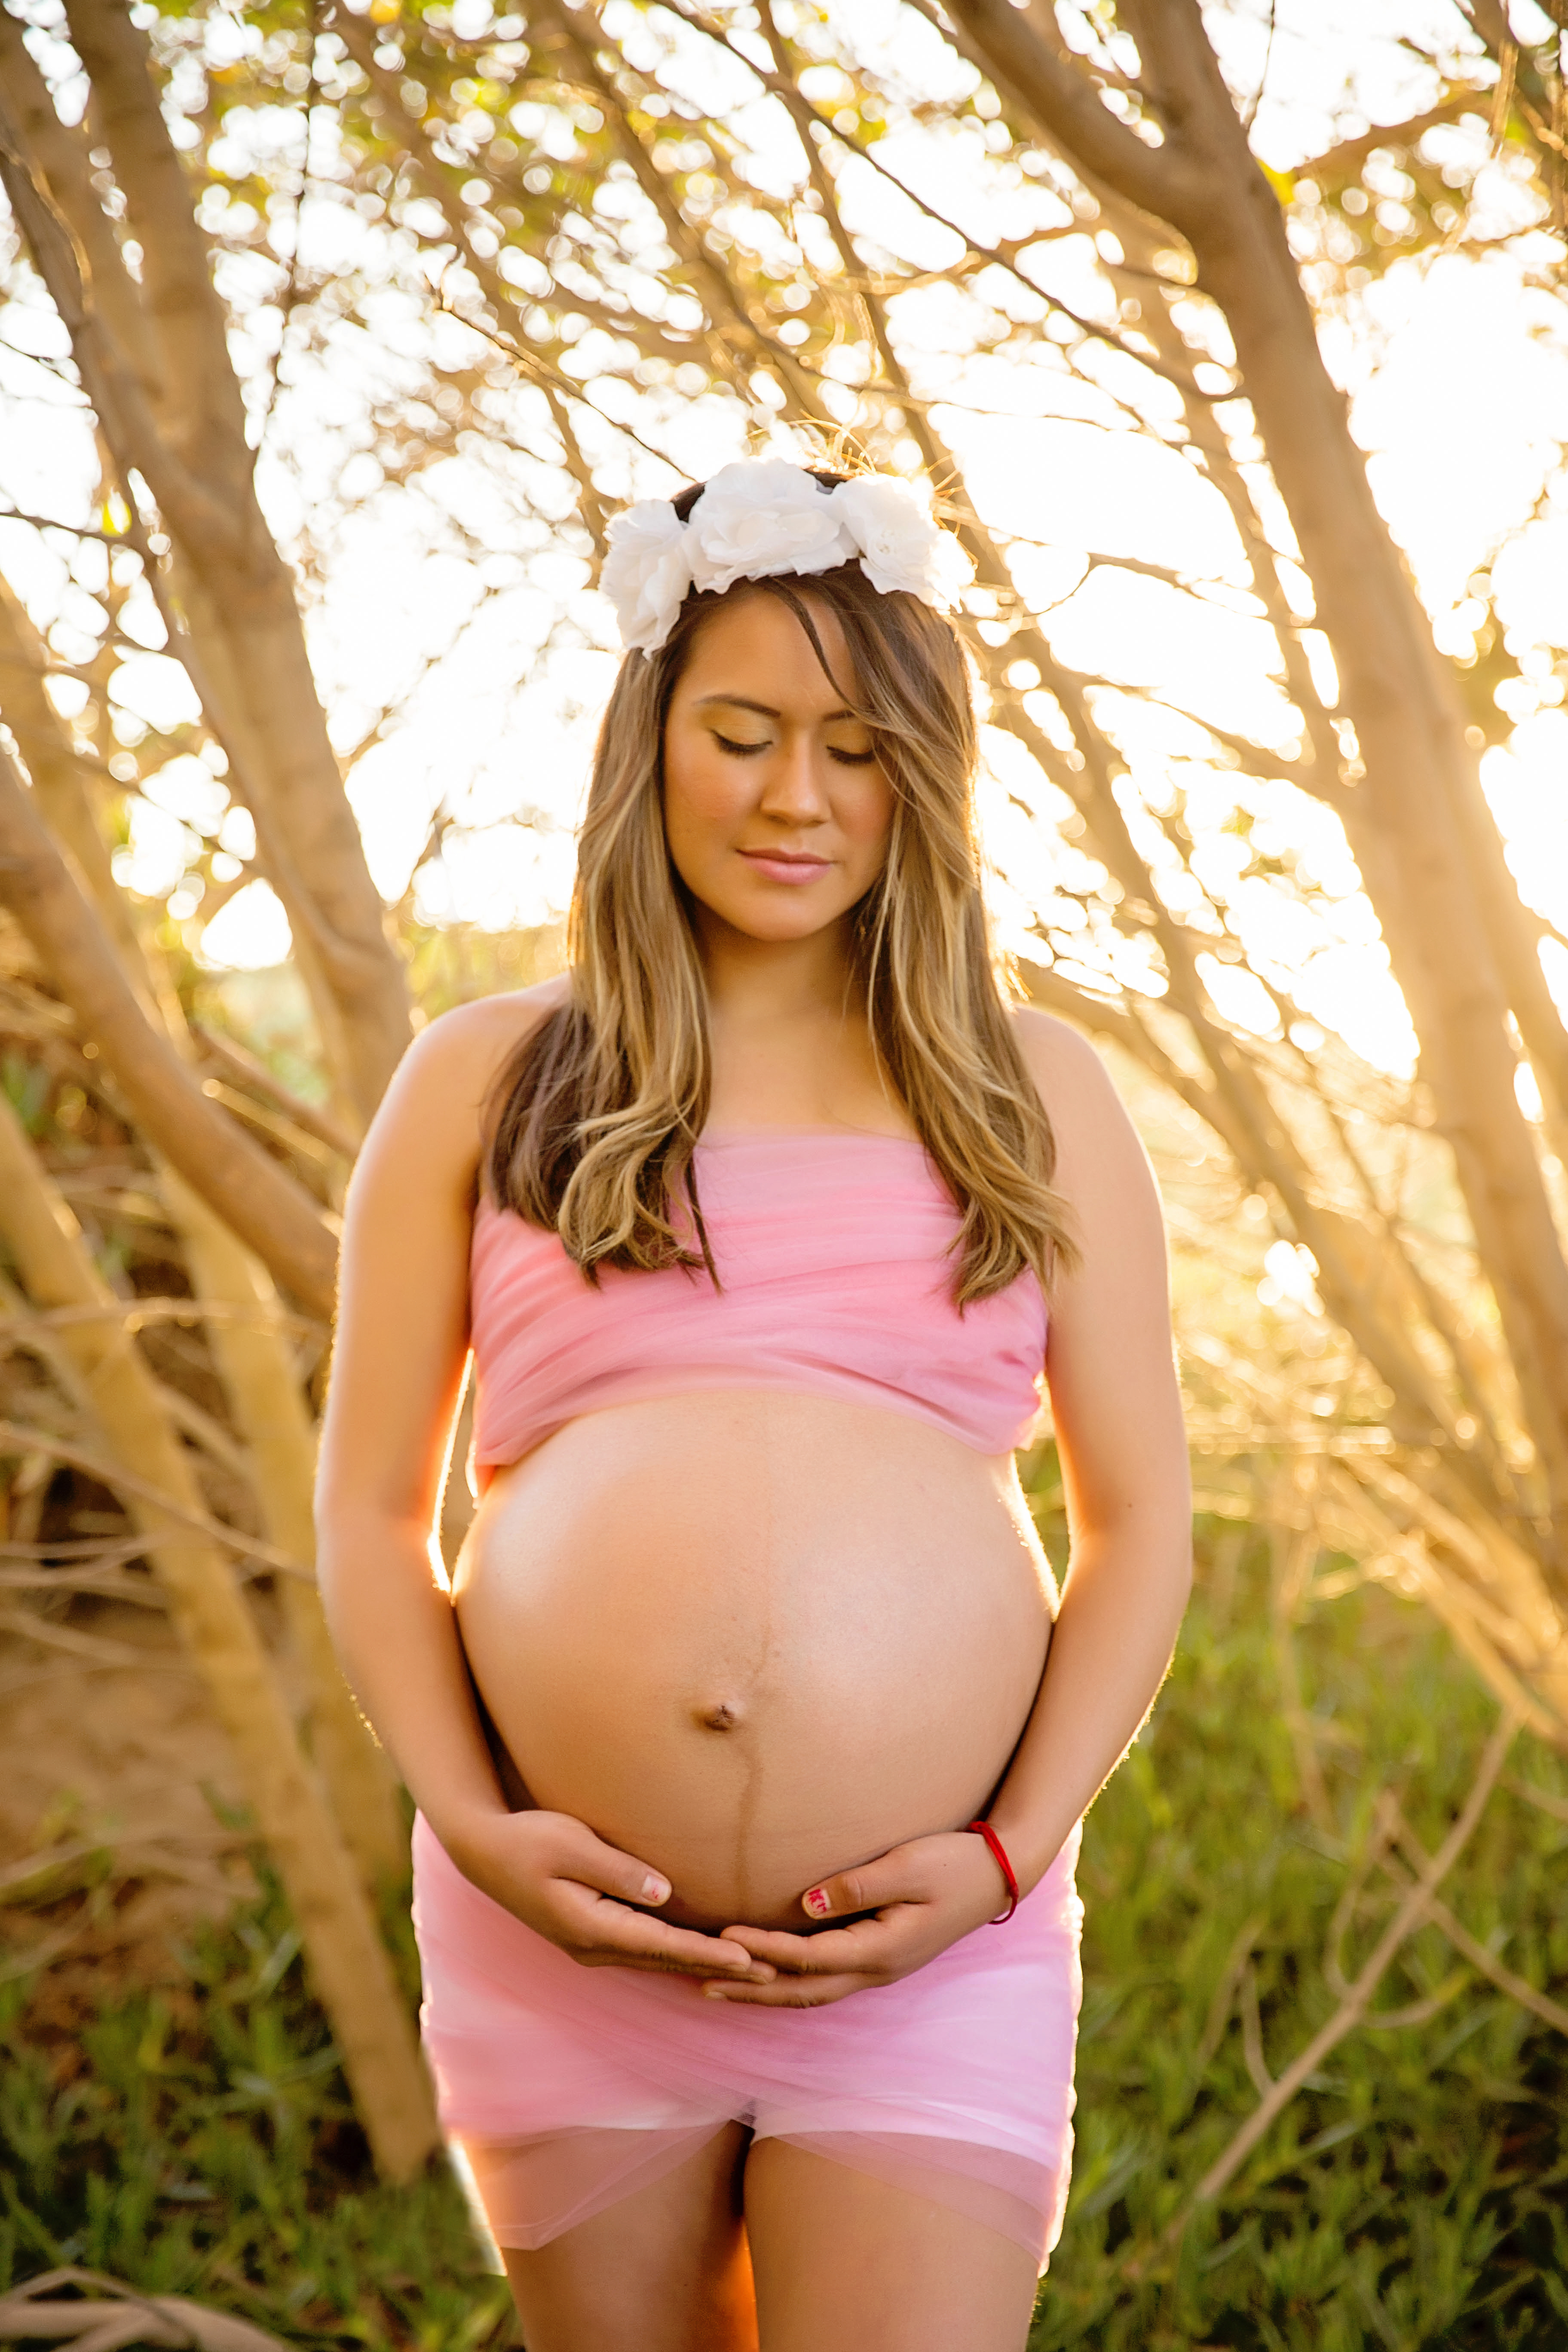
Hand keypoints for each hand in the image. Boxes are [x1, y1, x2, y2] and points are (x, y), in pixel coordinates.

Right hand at [440, 1807, 776, 1985]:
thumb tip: (664, 1893)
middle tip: (772, 1973)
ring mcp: (592, 1944)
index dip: (708, 1953)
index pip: (662, 1945)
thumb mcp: (570, 1845)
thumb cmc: (527, 1840)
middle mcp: (594, 1946)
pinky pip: (645, 1947)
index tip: (750, 1961)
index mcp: (590, 1928)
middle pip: (667, 1960)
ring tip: (751, 1968)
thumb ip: (617, 1871)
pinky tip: (703, 1950)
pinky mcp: (593, 1931)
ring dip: (702, 1963)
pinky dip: (678, 1951)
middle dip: (718, 1966)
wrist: (483, 1852)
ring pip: (658, 1958)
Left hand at [703, 1830, 1007, 2006]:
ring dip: (766, 1992)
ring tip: (721, 1987)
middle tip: (702, 1984)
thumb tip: (806, 1902)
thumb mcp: (908, 1866)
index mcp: (882, 1950)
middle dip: (752, 1990)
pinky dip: (791, 1981)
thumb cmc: (954, 1863)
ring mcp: (880, 1968)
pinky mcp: (880, 1956)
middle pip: (803, 1991)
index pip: (809, 1958)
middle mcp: (877, 1969)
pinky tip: (769, 1974)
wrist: (999, 1873)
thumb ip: (858, 1886)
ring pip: (813, 1992)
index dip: (763, 1951)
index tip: (722, 1940)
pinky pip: (826, 1979)